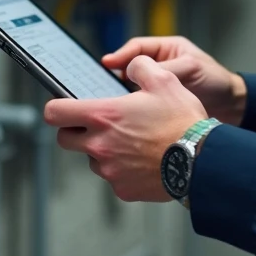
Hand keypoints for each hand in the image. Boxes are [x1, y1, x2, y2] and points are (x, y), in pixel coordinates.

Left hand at [44, 55, 206, 201]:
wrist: (201, 160)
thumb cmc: (181, 121)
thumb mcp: (164, 80)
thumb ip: (140, 67)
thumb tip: (130, 67)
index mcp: (103, 116)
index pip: (54, 113)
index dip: (56, 107)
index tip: (64, 106)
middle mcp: (99, 145)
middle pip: (65, 139)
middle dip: (75, 131)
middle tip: (97, 124)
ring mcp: (109, 171)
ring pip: (91, 159)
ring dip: (102, 150)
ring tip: (130, 142)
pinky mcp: (122, 189)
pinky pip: (113, 177)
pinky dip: (122, 170)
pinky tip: (142, 160)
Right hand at [103, 37, 246, 125]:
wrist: (232, 106)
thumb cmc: (216, 81)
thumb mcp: (191, 69)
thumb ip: (167, 69)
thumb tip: (138, 71)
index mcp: (167, 49)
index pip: (138, 48)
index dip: (121, 55)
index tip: (107, 64)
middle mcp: (161, 66)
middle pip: (131, 67)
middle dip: (117, 74)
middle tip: (103, 84)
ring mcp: (160, 86)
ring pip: (134, 86)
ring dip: (123, 92)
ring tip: (111, 100)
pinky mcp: (160, 104)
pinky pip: (141, 103)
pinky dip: (133, 107)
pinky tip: (125, 114)